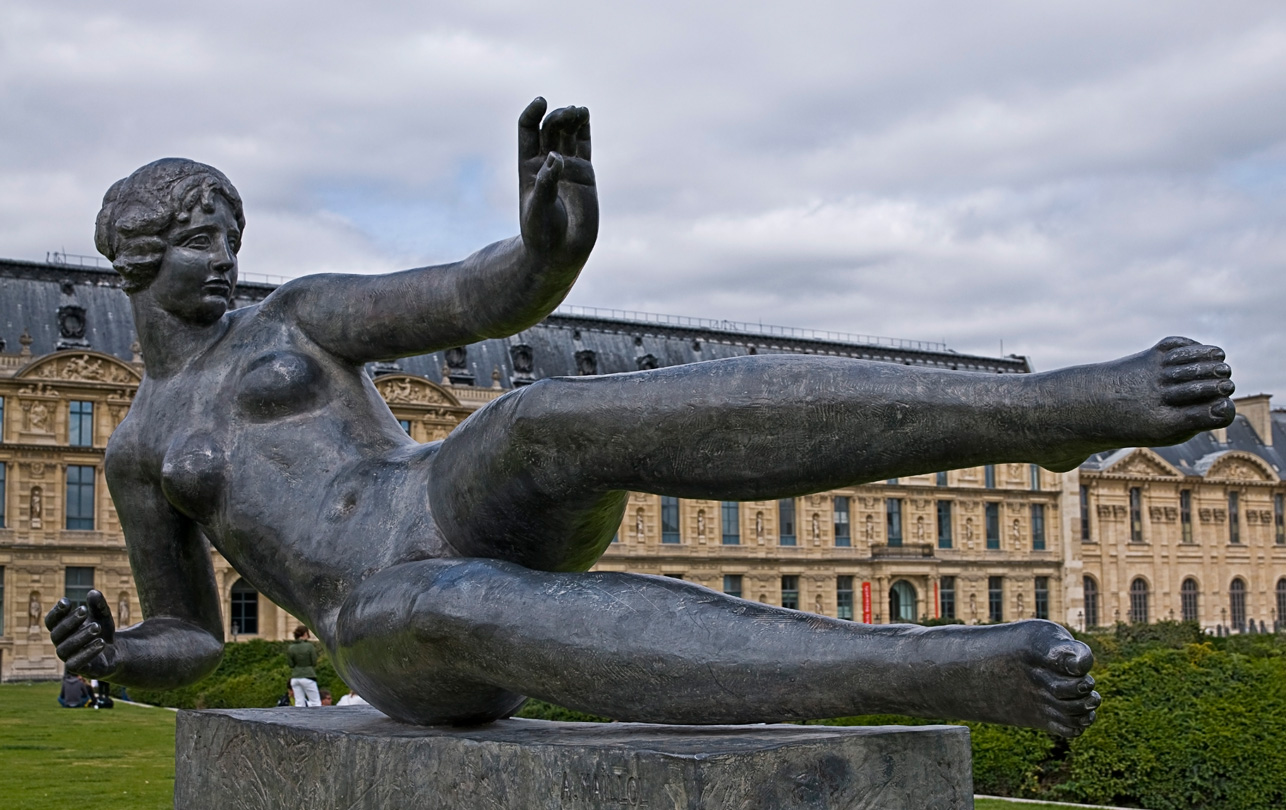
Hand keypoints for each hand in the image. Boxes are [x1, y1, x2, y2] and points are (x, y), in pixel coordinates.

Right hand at [46, 590, 118, 678]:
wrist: (115, 653)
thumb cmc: (101, 632)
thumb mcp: (103, 617)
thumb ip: (98, 606)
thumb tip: (93, 592)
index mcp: (63, 630)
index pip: (51, 622)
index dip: (56, 612)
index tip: (66, 601)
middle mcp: (61, 644)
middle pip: (57, 633)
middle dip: (70, 621)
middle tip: (84, 610)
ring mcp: (68, 657)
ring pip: (65, 648)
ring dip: (81, 636)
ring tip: (97, 627)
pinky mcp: (78, 669)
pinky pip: (74, 664)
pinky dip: (87, 653)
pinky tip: (101, 643)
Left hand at [518, 97, 596, 263]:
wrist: (559, 253)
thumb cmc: (541, 233)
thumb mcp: (538, 208)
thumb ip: (547, 182)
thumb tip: (556, 157)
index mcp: (528, 166)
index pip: (528, 130)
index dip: (533, 114)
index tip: (541, 102)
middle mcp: (547, 162)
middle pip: (550, 128)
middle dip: (557, 117)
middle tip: (567, 114)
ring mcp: (567, 166)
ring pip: (568, 133)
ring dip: (571, 118)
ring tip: (578, 110)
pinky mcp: (585, 173)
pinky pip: (584, 146)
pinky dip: (584, 129)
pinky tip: (584, 114)